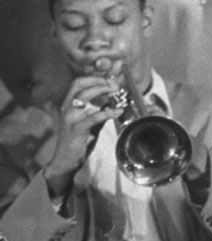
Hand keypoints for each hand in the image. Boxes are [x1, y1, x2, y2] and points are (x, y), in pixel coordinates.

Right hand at [43, 76, 122, 191]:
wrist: (65, 161)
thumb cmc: (77, 143)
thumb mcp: (89, 125)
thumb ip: (97, 113)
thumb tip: (111, 104)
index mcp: (68, 105)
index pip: (77, 83)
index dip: (92, 78)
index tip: (107, 79)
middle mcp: (66, 107)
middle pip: (82, 86)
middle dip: (100, 82)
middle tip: (115, 85)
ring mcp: (70, 117)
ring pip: (85, 97)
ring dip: (102, 92)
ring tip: (116, 92)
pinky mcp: (76, 129)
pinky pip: (93, 117)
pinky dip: (107, 112)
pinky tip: (118, 111)